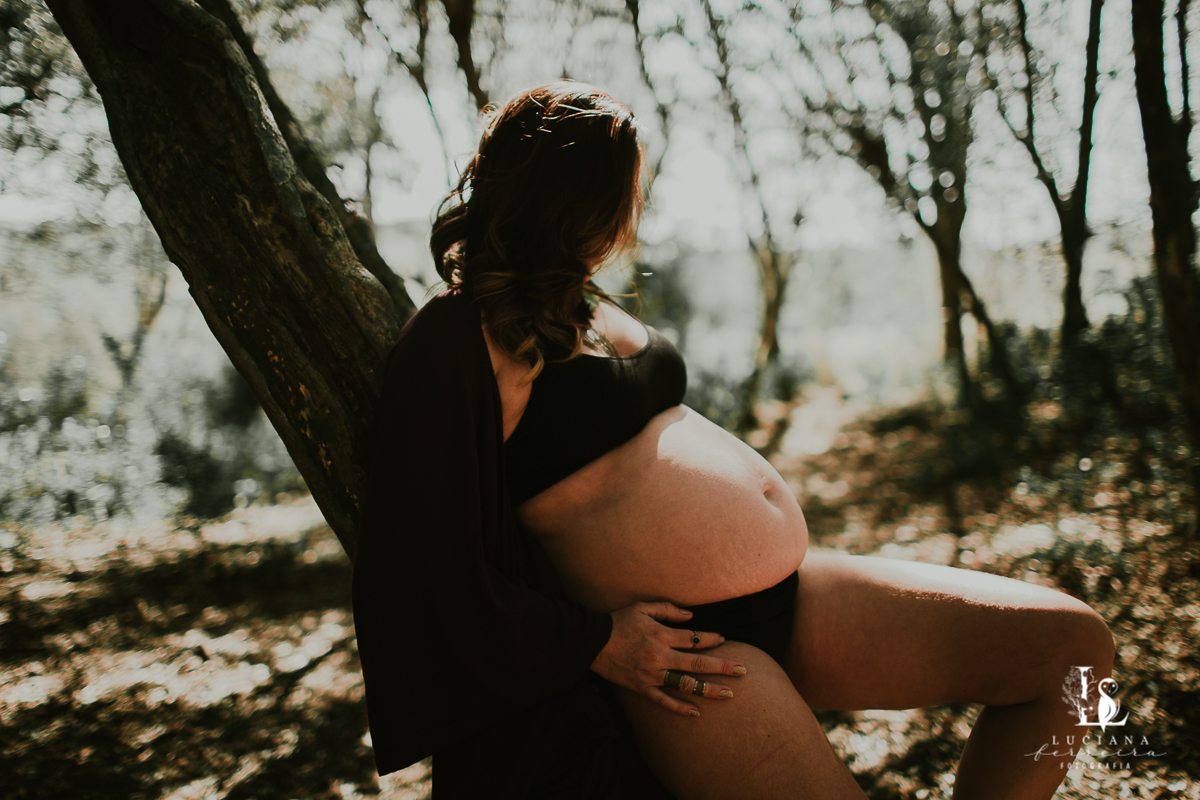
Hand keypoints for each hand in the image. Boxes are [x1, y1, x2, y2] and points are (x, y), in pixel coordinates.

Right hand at [590, 601, 747, 716]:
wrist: (593, 642)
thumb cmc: (619, 621)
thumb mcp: (643, 607)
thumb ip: (668, 610)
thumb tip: (691, 616)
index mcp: (661, 635)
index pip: (694, 639)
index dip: (711, 639)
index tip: (724, 640)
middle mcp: (660, 657)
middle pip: (697, 664)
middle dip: (722, 667)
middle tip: (742, 671)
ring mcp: (651, 675)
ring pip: (685, 685)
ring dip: (708, 689)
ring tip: (728, 694)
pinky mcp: (642, 688)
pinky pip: (663, 701)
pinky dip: (679, 708)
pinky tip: (696, 712)